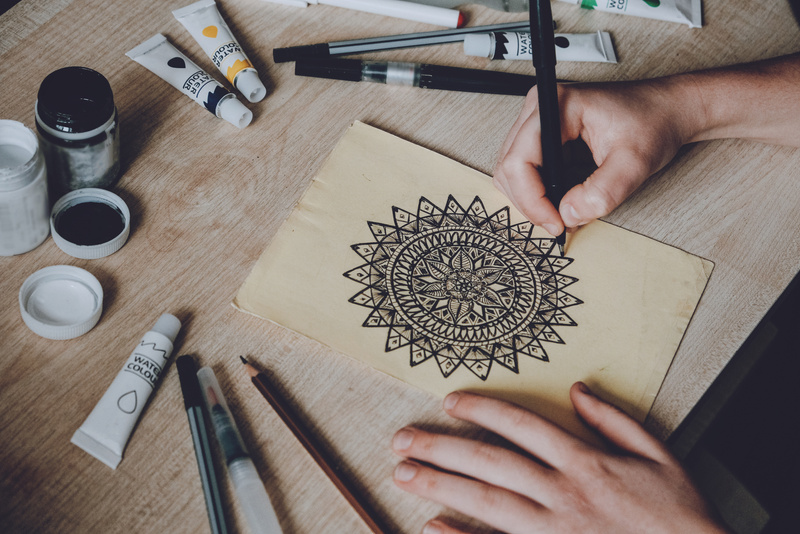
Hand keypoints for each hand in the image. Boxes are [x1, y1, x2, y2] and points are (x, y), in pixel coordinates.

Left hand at [392, 383, 728, 533]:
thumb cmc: (680, 516)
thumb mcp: (659, 454)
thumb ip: (615, 420)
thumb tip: (579, 389)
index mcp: (586, 462)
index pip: (522, 425)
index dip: (483, 409)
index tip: (450, 400)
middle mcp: (562, 493)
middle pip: (490, 461)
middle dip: (441, 447)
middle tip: (401, 438)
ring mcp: (553, 530)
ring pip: (486, 501)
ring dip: (440, 485)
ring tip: (403, 473)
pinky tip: (432, 526)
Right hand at [493, 79, 695, 235]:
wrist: (667, 111)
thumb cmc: (653, 123)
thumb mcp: (635, 163)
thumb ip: (602, 192)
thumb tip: (568, 215)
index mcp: (558, 104)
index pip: (519, 160)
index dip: (532, 199)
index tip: (555, 223)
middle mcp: (540, 107)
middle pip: (509, 167)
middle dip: (531, 202)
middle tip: (559, 223)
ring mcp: (537, 119)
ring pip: (512, 171)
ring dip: (532, 199)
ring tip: (562, 213)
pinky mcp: (541, 133)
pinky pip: (523, 168)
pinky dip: (537, 191)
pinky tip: (561, 198)